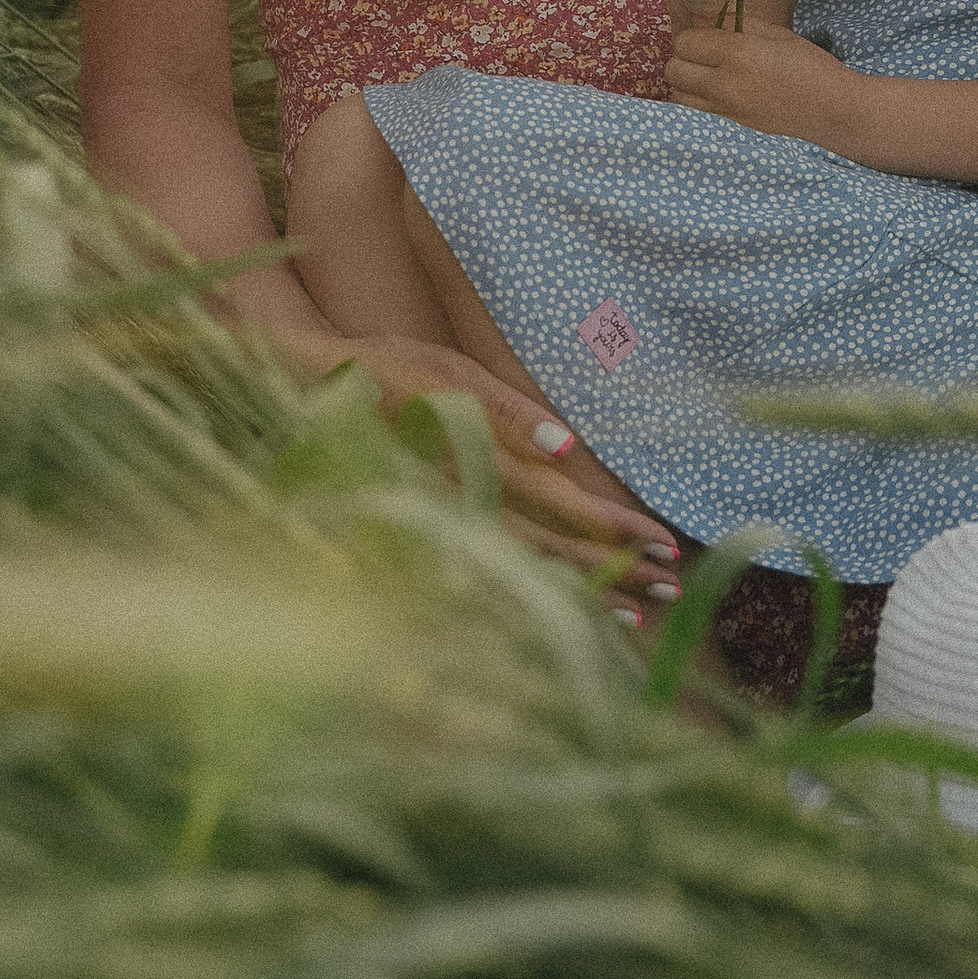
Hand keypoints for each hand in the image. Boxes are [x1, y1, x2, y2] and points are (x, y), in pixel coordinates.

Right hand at [329, 334, 684, 601]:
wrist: (304, 393)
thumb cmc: (382, 368)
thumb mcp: (446, 368)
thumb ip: (506, 411)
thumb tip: (567, 446)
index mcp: (474, 454)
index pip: (560, 501)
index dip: (611, 526)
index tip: (662, 546)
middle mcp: (461, 498)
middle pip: (550, 546)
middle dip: (614, 567)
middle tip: (672, 588)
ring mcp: (441, 520)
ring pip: (521, 568)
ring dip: (582, 588)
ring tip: (636, 610)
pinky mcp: (427, 528)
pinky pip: (489, 570)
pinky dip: (533, 588)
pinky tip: (565, 602)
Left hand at [663, 16, 852, 149]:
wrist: (831, 109)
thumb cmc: (810, 66)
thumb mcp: (777, 34)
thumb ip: (739, 25)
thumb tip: (710, 19)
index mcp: (739, 53)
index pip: (685, 41)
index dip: (694, 35)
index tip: (707, 36)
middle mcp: (726, 82)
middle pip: (674, 68)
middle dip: (684, 57)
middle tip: (703, 54)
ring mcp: (726, 109)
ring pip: (678, 93)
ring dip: (686, 81)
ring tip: (706, 74)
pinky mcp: (730, 125)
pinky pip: (694, 112)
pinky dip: (695, 100)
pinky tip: (714, 93)